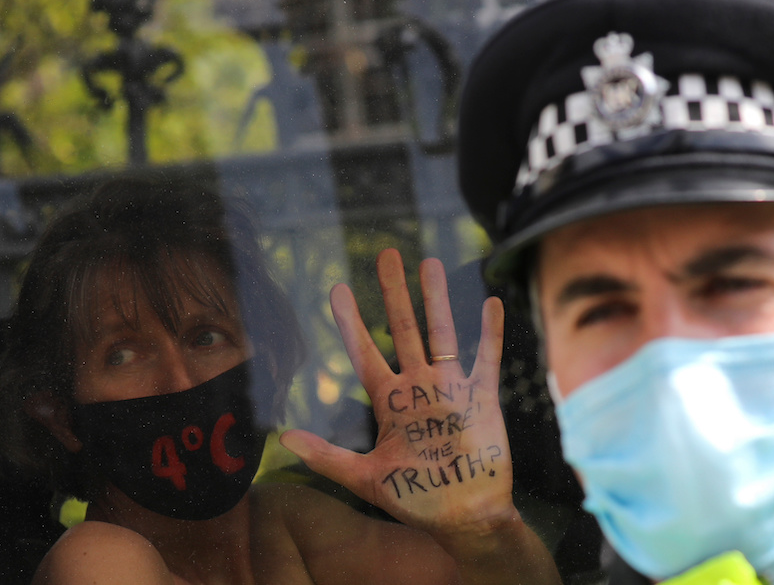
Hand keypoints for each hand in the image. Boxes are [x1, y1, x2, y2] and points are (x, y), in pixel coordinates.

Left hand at [280, 248, 510, 533]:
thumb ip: (327, 457)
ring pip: (441, 333)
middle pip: (403, 330)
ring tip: (429, 263)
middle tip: (386, 255)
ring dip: (436, 300)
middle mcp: (418, 388)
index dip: (351, 323)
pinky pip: (487, 359)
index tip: (337, 289)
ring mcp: (451, 390)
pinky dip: (490, 333)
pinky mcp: (482, 399)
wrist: (463, 518)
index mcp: (389, 403)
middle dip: (394, 293)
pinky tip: (491, 302)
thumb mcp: (365, 479)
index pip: (365, 353)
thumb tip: (283, 438)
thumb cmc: (415, 500)